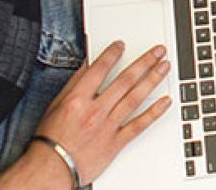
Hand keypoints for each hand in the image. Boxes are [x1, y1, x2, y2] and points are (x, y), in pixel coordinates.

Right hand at [31, 42, 170, 184]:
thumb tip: (87, 66)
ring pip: (135, 98)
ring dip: (153, 80)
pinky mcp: (116, 143)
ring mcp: (108, 126)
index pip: (100, 69)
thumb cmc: (50, 140)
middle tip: (158, 51)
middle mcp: (95, 111)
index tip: (122, 45)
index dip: (113, 54)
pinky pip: (139, 125)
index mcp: (78, 100)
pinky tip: (165, 102)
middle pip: (125, 80)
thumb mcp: (55, 105)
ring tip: (164, 67)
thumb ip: (74, 84)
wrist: (52, 169)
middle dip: (144, 62)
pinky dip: (154, 112)